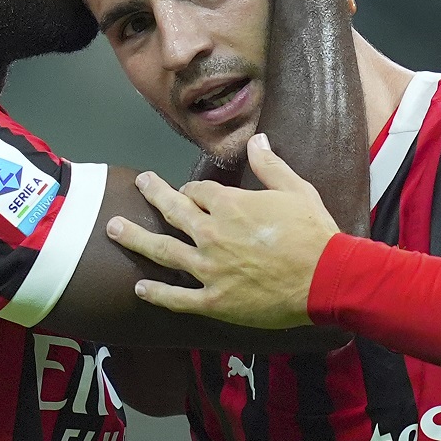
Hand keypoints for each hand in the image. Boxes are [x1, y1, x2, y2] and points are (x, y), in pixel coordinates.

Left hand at [106, 134, 340, 328]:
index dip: (191, 191)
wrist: (327, 278)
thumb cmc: (314, 233)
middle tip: (139, 184)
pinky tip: (139, 288)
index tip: (188, 193)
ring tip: (112, 228)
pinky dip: (157, 294)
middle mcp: (212, 234)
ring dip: (135, 239)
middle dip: (153, 195)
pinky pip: (178, 298)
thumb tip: (257, 140)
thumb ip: (270, 165)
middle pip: (172, 211)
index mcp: (229, 206)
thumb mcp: (295, 190)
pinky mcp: (215, 301)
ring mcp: (209, 269)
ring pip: (162, 251)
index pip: (197, 192)